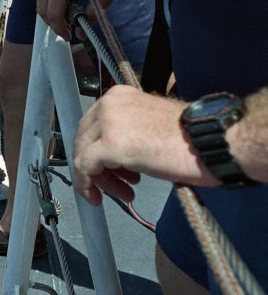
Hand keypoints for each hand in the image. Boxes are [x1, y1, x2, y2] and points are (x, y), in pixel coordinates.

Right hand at [35, 0, 122, 40]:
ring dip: (50, 12)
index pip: (54, 15)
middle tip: (67, 30)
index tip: (69, 37)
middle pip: (42, 9)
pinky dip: (48, 1)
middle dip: (53, 23)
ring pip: (39, 0)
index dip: (60, 30)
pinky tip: (62, 5)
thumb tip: (80, 34)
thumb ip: (91, 18)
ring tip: (65, 18)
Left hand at [73, 85, 214, 205]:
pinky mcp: (109, 145)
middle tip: (119, 185)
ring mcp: (107, 123)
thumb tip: (110, 154)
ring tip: (124, 192)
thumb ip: (125, 132)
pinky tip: (97, 198)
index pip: (92, 126)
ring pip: (83, 154)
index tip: (112, 171)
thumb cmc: (191, 138)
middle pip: (85, 139)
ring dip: (99, 179)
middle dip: (97, 166)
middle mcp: (108, 104)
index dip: (97, 151)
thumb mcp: (149, 126)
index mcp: (118, 96)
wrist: (212, 142)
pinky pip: (84, 167)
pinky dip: (85, 185)